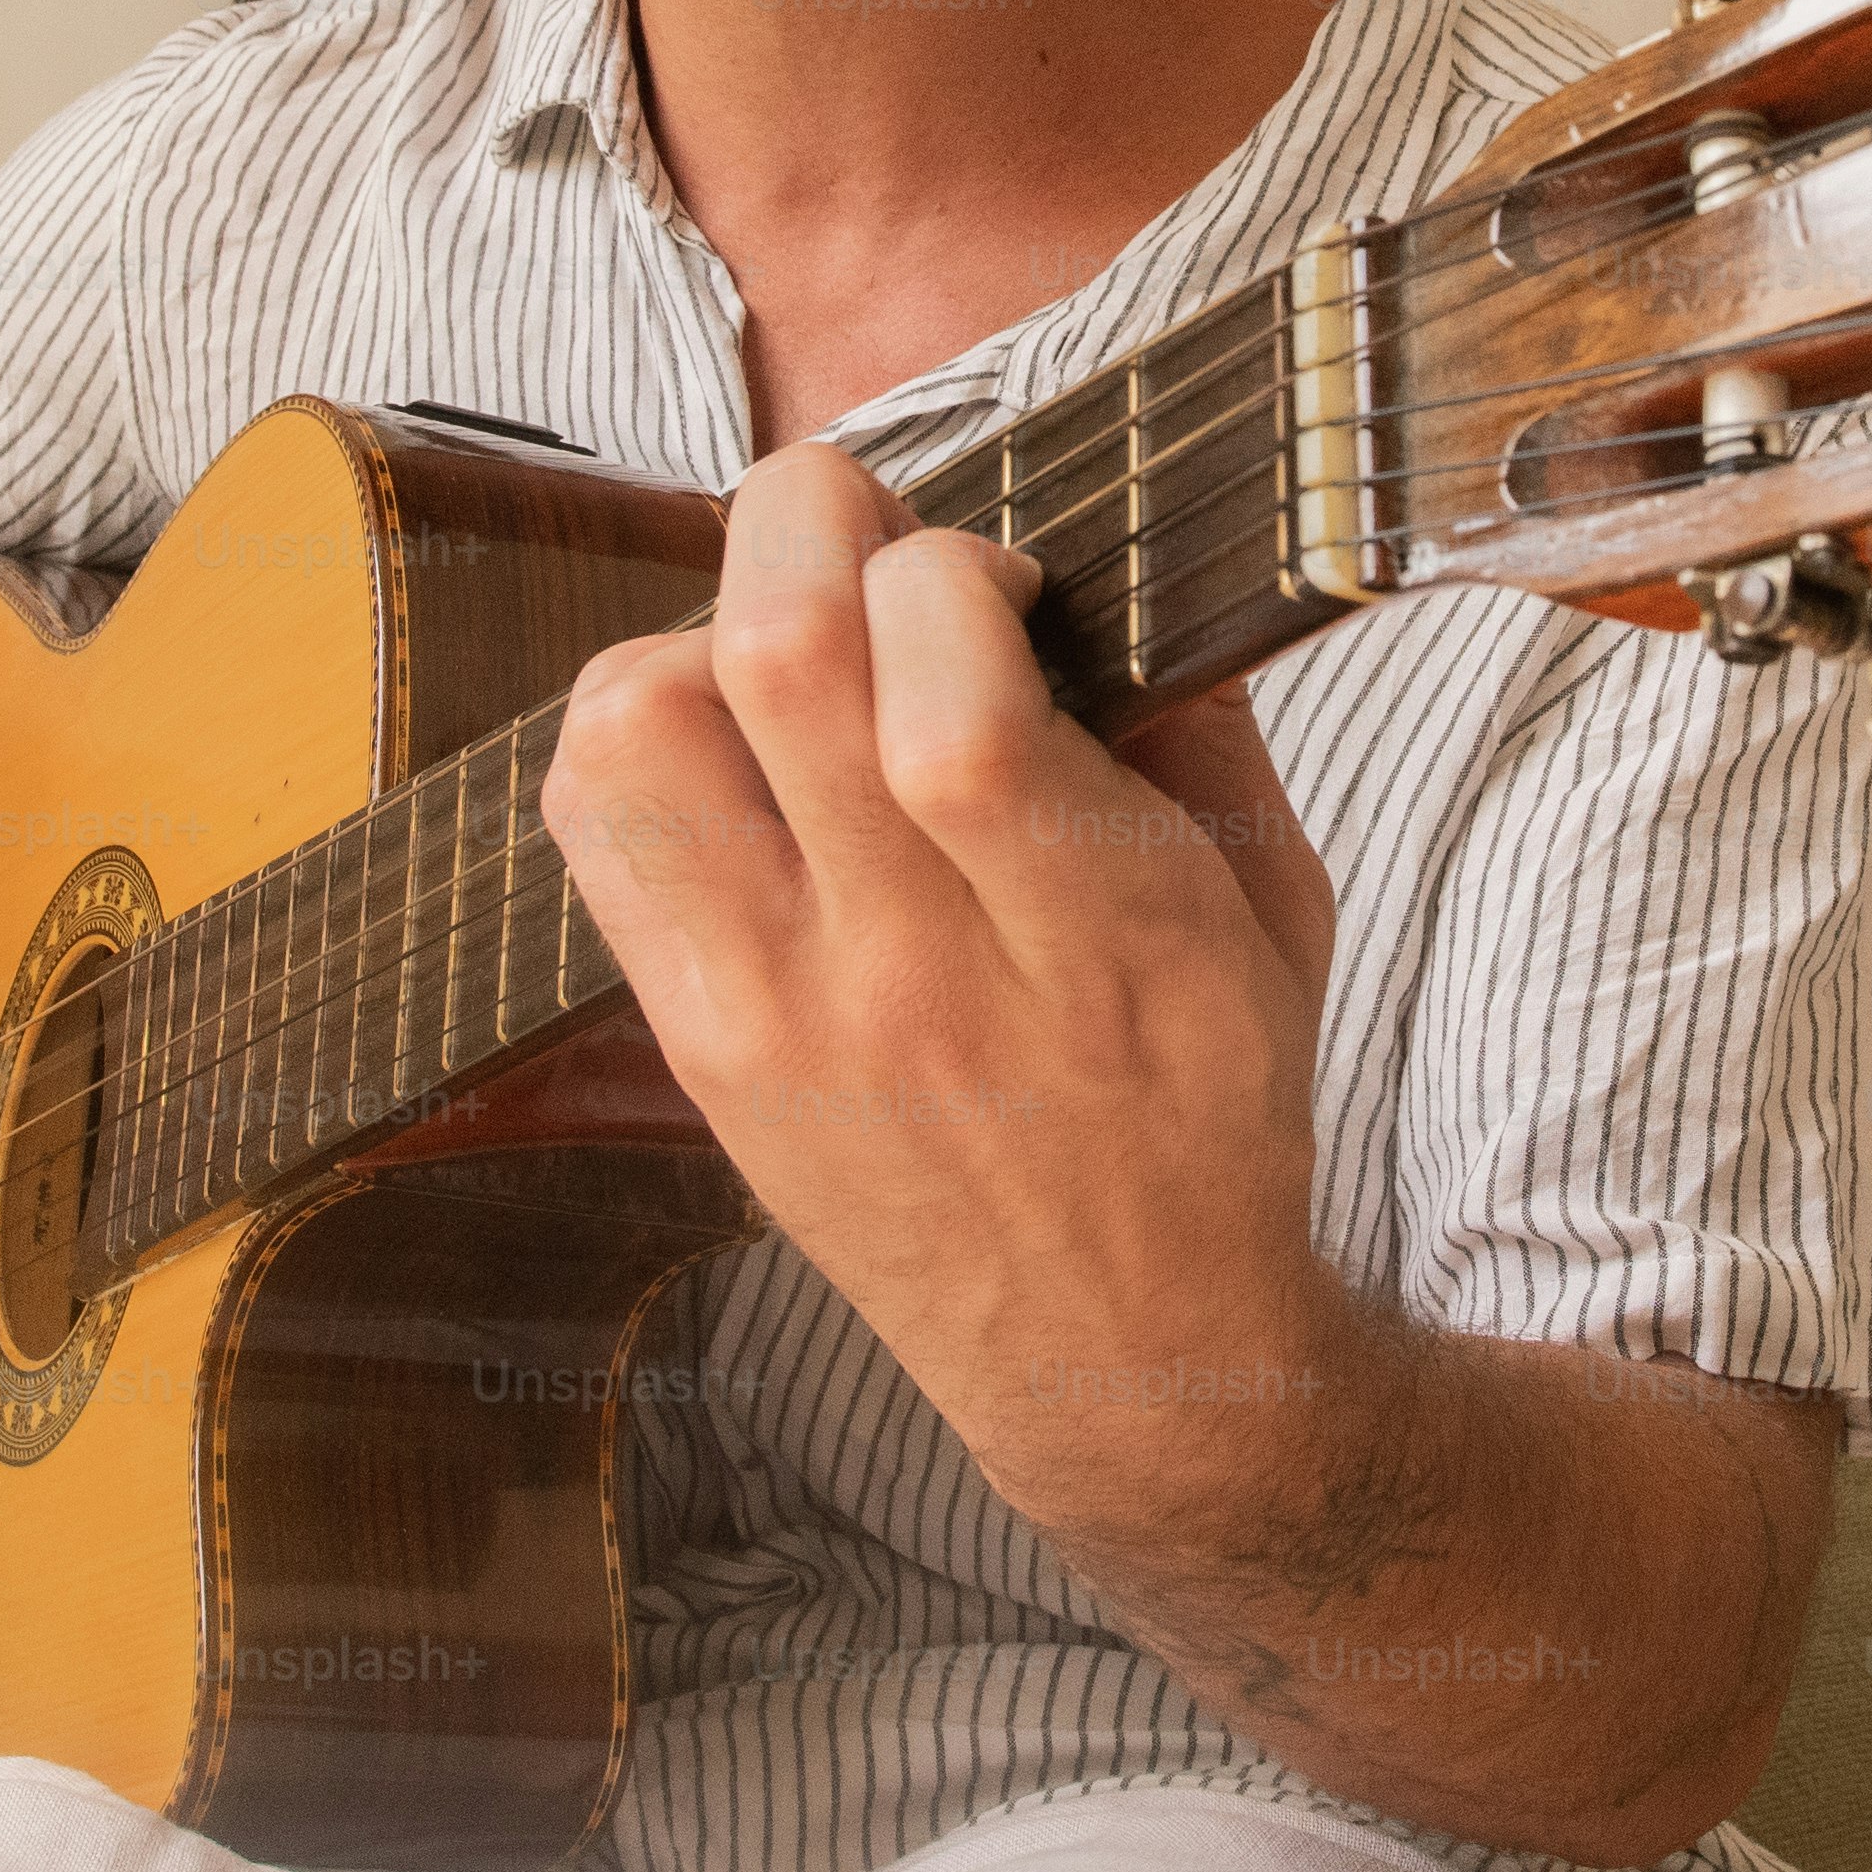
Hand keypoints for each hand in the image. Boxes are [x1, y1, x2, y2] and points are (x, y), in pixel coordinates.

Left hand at [537, 446, 1342, 1424]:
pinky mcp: (695, 1045)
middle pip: (772, 664)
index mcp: (1097, 939)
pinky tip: (734, 743)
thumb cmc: (1211, 1108)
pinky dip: (642, 728)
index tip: (996, 579)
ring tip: (791, 649)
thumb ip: (1200, 719)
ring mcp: (777, 1015)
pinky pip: (594, 822)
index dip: (951, 570)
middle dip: (813, 518)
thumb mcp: (1278, 905)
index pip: (948, 707)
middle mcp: (913, 978)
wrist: (1121, 1353)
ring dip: (702, 627)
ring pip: (637, 730)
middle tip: (870, 534)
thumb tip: (1092, 550)